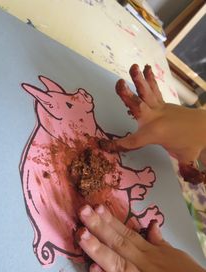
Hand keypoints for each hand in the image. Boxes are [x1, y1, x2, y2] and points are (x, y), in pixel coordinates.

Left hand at [76, 204, 205, 271]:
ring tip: (82, 235)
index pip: (127, 233)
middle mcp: (146, 265)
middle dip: (99, 227)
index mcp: (153, 254)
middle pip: (120, 243)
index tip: (96, 207)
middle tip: (83, 212)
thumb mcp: (177, 257)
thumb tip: (151, 225)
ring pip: (118, 264)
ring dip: (99, 249)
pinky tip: (94, 271)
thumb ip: (160, 242)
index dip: (110, 221)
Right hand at [100, 64, 205, 183]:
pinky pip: (154, 90)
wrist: (205, 126)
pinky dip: (149, 79)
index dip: (115, 145)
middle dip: (127, 95)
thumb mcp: (185, 157)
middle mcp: (154, 118)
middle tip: (118, 83)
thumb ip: (184, 168)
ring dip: (139, 80)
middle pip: (138, 106)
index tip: (101, 145)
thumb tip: (191, 180)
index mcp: (154, 134)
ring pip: (146, 93)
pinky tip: (146, 67)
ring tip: (133, 66)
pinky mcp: (162, 103)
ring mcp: (159, 109)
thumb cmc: (192, 143)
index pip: (131, 142)